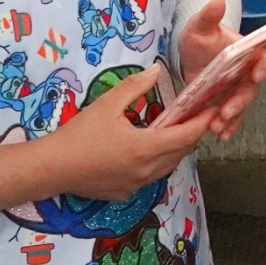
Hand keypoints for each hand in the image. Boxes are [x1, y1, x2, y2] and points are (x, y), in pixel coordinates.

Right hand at [0, 67, 211, 208]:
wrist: (52, 168)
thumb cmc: (79, 134)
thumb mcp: (107, 104)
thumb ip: (135, 86)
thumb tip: (156, 70)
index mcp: (145, 148)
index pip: (186, 136)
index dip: (202, 122)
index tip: (213, 109)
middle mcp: (146, 171)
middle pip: (181, 153)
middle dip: (192, 135)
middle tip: (196, 116)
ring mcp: (136, 185)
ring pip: (168, 167)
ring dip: (176, 150)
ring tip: (176, 130)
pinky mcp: (125, 194)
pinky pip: (151, 177)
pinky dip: (158, 162)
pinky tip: (149, 150)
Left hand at [177, 0, 265, 141]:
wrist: (189, 58)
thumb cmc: (200, 39)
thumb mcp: (199, 27)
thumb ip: (208, 16)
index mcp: (247, 51)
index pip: (264, 56)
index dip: (264, 64)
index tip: (258, 72)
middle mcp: (247, 72)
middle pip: (251, 88)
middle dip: (241, 101)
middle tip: (227, 110)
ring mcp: (237, 90)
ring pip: (241, 106)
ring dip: (233, 118)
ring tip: (219, 127)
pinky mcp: (226, 104)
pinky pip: (231, 118)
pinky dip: (227, 127)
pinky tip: (219, 135)